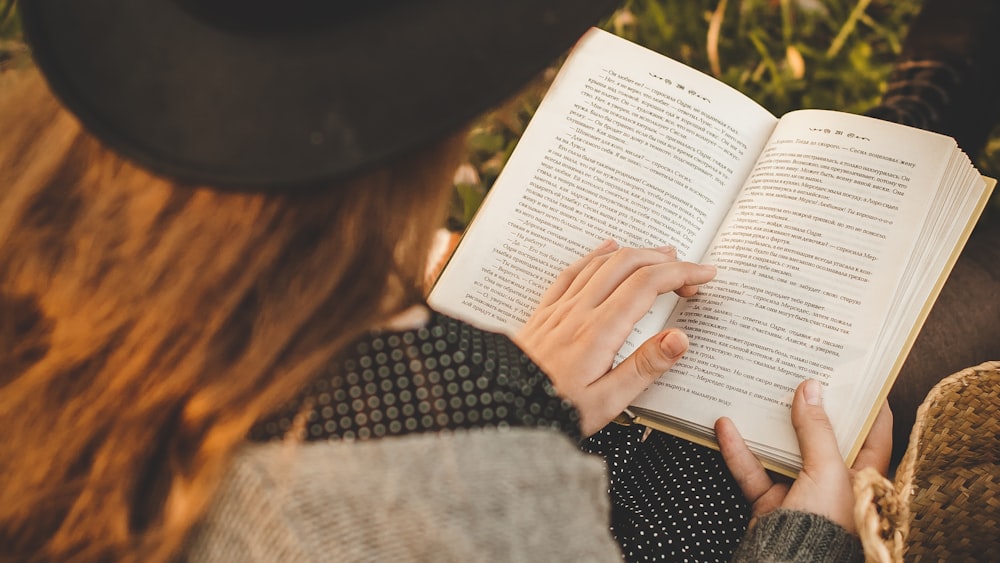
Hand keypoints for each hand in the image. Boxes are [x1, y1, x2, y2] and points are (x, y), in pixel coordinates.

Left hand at [515, 240, 716, 436]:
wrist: (503, 409)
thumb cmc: (556, 410)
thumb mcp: (608, 401)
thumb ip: (645, 367)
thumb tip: (680, 338)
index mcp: (600, 331)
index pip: (647, 286)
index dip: (681, 274)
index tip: (705, 274)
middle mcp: (579, 311)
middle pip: (627, 265)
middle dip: (663, 260)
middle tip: (690, 269)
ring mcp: (559, 308)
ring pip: (601, 264)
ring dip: (635, 253)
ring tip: (661, 254)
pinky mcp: (544, 312)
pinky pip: (572, 271)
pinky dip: (596, 254)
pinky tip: (607, 248)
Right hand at [716, 379, 892, 532]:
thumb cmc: (826, 524)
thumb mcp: (828, 469)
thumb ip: (817, 429)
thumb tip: (811, 390)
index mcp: (863, 475)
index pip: (873, 431)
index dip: (867, 402)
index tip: (856, 374)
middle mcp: (834, 482)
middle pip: (823, 436)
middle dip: (810, 407)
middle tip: (802, 373)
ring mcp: (801, 491)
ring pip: (783, 450)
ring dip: (767, 425)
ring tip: (758, 393)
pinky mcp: (771, 502)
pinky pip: (753, 470)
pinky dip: (738, 450)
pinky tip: (725, 426)